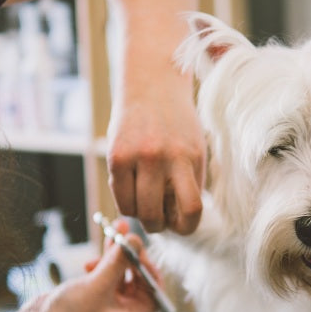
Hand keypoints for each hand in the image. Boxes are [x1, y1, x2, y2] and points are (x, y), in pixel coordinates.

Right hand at [19, 226, 157, 311]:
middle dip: (130, 256)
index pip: (154, 291)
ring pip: (119, 276)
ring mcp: (107, 307)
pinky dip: (101, 266)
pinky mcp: (92, 300)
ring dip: (115, 257)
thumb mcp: (98, 285)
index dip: (148, 269)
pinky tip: (89, 264)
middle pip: (137, 280)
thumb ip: (118, 262)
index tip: (137, 251)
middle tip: (123, 235)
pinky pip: (105, 278)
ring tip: (109, 236)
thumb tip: (136, 239)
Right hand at [107, 69, 204, 234]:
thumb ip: (191, 183)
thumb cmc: (177, 123)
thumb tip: (181, 222)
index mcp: (190, 157)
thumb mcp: (195, 149)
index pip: (192, 209)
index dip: (187, 226)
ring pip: (136, 211)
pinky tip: (133, 190)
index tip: (182, 225)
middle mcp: (165, 157)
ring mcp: (138, 156)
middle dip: (159, 225)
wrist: (152, 84)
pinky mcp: (115, 156)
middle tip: (161, 217)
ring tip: (146, 201)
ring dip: (141, 215)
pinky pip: (119, 197)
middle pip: (157, 216)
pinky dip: (126, 202)